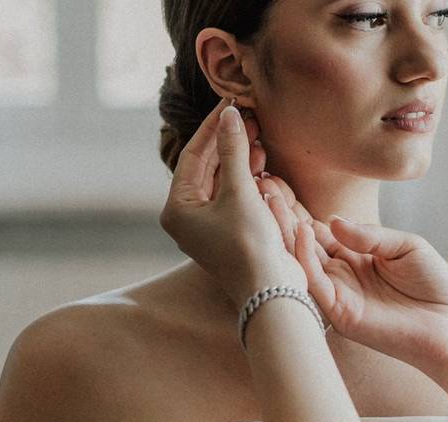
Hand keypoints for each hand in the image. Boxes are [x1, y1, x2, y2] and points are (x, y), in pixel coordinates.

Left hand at [160, 101, 305, 306]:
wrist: (270, 291)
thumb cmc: (249, 244)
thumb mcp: (240, 192)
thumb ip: (234, 150)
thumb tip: (230, 115)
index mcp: (177, 208)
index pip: (193, 156)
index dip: (213, 127)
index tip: (230, 104)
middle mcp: (188, 217)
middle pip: (207, 167)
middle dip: (228, 141)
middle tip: (248, 115)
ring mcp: (208, 226)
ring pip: (222, 181)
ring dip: (240, 157)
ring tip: (258, 133)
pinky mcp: (230, 233)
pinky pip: (234, 196)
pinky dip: (246, 178)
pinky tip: (261, 160)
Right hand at [265, 193, 447, 395]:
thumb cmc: (434, 287)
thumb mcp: (405, 246)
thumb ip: (370, 235)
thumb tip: (333, 222)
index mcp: (353, 257)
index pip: (316, 229)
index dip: (296, 208)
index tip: (273, 180)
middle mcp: (339, 275)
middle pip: (301, 242)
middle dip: (280, 215)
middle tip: (257, 185)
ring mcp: (337, 295)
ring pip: (300, 262)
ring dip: (283, 232)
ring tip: (269, 201)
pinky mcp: (341, 314)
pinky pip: (315, 284)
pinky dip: (304, 259)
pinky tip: (300, 232)